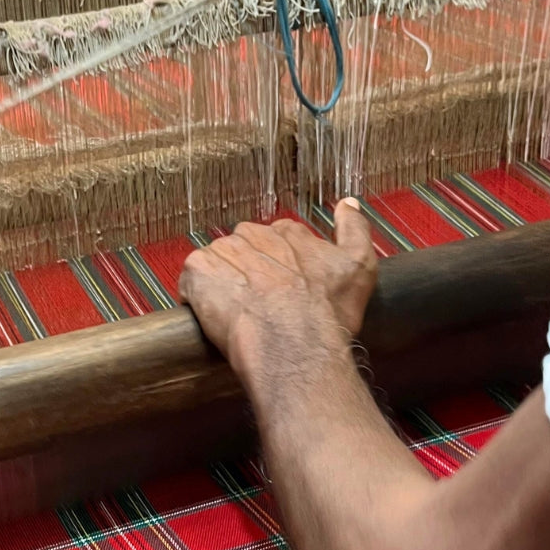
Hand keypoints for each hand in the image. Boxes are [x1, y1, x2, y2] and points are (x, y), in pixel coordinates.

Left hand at [178, 199, 377, 390]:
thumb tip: (348, 203)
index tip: (275, 289)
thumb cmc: (324, 315)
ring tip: (234, 316)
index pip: (272, 239)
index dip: (272, 267)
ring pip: (215, 264)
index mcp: (287, 234)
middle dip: (243, 274)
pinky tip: (211, 318)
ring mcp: (225, 251)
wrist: (294, 345)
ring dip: (219, 286)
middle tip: (254, 306)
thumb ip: (354, 229)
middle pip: (240, 250)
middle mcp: (255, 235)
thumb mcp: (358, 267)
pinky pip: (190, 279)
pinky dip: (196, 296)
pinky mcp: (200, 270)